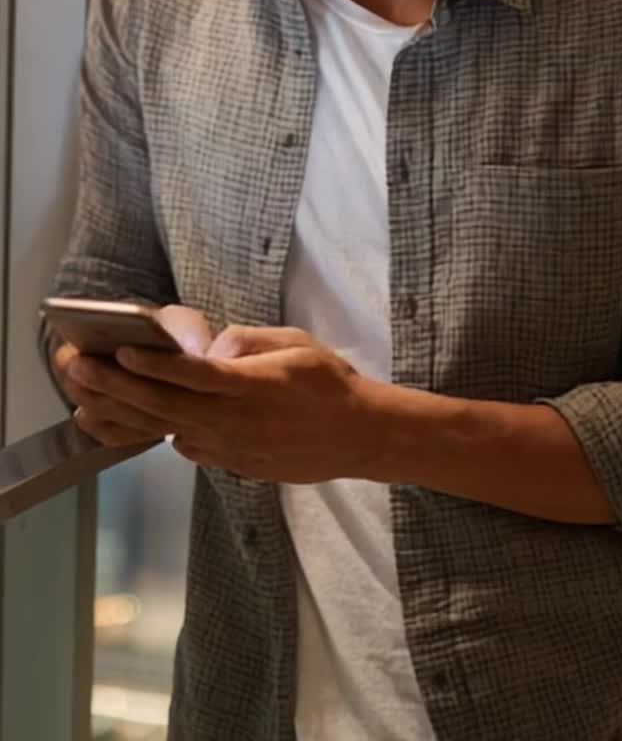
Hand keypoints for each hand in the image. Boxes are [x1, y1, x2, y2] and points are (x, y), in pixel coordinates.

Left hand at [70, 323, 384, 479]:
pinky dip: (152, 435)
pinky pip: (185, 448)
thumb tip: (211, 349)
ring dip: (121, 415)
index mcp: (252, 386)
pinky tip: (125, 425)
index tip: (119, 352)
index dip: (154, 364)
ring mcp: (231, 448)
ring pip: (166, 429)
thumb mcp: (295, 343)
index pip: (193, 374)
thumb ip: (249, 342)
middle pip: (166, 403)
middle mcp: (235, 420)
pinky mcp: (233, 465)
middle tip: (78, 369)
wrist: (359, 437)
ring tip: (83, 402)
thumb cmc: (330, 382)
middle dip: (116, 385)